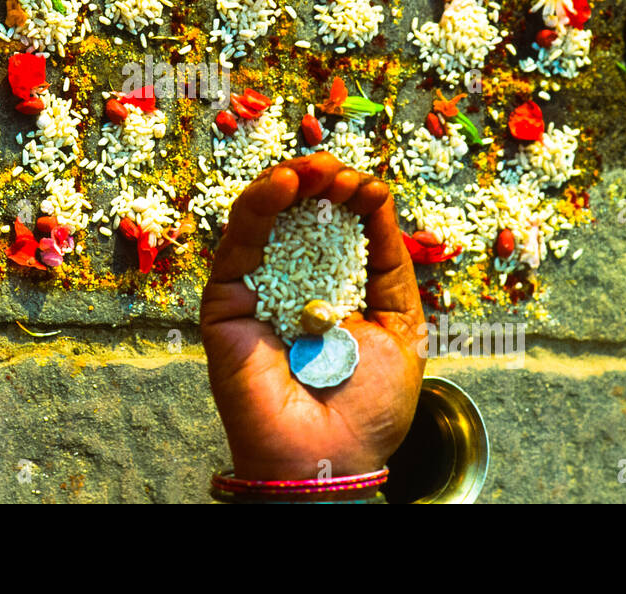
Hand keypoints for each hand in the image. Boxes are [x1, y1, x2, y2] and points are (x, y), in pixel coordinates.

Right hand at [201, 152, 424, 480]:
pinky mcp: (224, 300)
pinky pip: (236, 243)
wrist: (336, 454)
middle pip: (294, 211)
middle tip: (337, 173)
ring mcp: (254, 287)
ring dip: (287, 182)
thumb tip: (375, 193)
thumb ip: (387, 258)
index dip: (347, 196)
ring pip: (260, 216)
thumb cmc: (370, 402)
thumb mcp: (400, 318)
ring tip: (313, 171)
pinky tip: (283, 186)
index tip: (369, 187)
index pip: (332, 221)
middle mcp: (288, 279)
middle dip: (317, 180)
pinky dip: (258, 206)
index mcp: (330, 283)